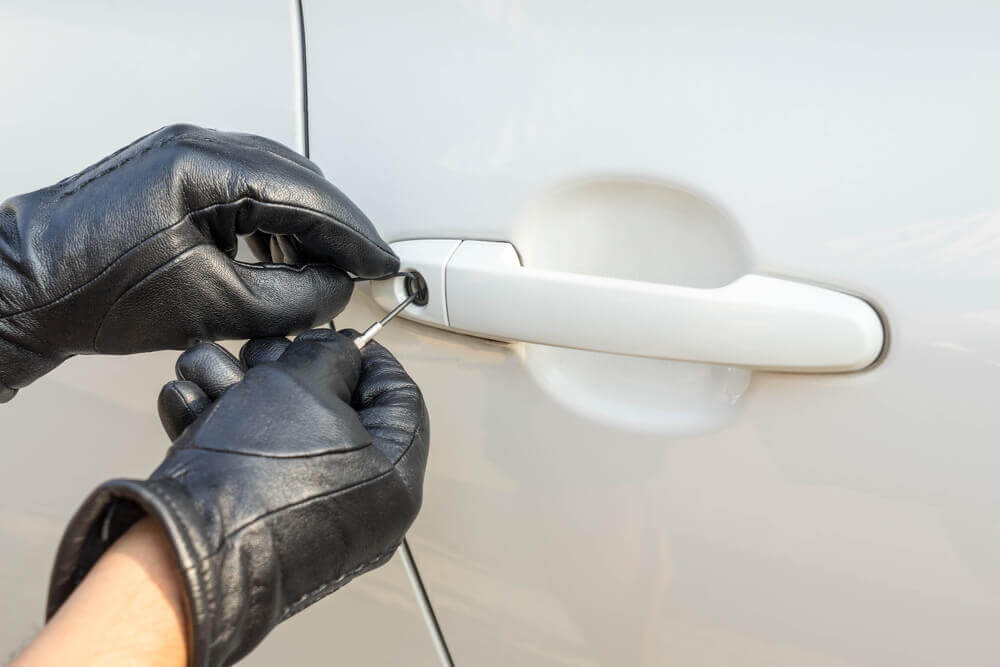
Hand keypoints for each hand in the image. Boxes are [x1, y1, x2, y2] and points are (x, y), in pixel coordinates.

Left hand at [0, 124, 397, 400]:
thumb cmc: (92, 294)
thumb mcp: (211, 306)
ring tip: (323, 273)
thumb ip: (291, 298)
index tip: (383, 263)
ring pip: (273, 182)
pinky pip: (242, 189)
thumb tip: (335, 289)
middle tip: (364, 269)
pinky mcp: (172, 173)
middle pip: (297, 180)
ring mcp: (182, 154)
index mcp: (205, 166)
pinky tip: (278, 257)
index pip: (308, 196)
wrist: (23, 289)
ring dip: (304, 227)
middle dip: (335, 229)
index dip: (354, 236)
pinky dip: (271, 224)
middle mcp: (196, 146)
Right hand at [46, 329, 428, 665]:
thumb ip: (331, 354)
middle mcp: (357, 508)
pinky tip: (187, 397)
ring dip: (239, 388)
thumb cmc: (255, 476)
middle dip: (289, 369)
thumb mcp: (305, 382)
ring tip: (205, 367)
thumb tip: (336, 352)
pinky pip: (249, 463)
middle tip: (263, 350)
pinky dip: (219, 425)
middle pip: (334, 413)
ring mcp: (305, 522)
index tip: (342, 336)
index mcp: (392, 480)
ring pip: (281, 430)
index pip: (401, 402)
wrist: (181, 553)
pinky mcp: (255, 527)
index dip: (371, 358)